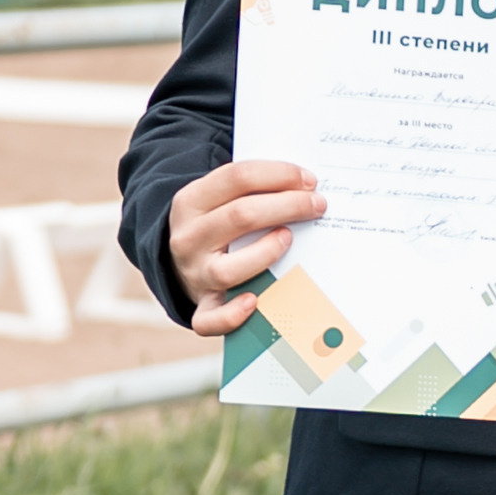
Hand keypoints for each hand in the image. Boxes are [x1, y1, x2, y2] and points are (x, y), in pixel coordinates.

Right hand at [166, 157, 323, 334]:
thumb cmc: (217, 225)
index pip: (237, 178)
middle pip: (241, 216)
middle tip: (317, 205)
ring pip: (228, 268)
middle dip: (288, 206)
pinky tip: (255, 302)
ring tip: (290, 239)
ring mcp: (195, 274)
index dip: (278, 175)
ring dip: (267, 252)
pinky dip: (232, 315)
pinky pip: (210, 319)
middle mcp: (189, 238)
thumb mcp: (218, 199)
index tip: (309, 180)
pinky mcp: (201, 306)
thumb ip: (251, 190)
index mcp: (191, 202)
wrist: (178, 262)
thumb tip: (305, 186)